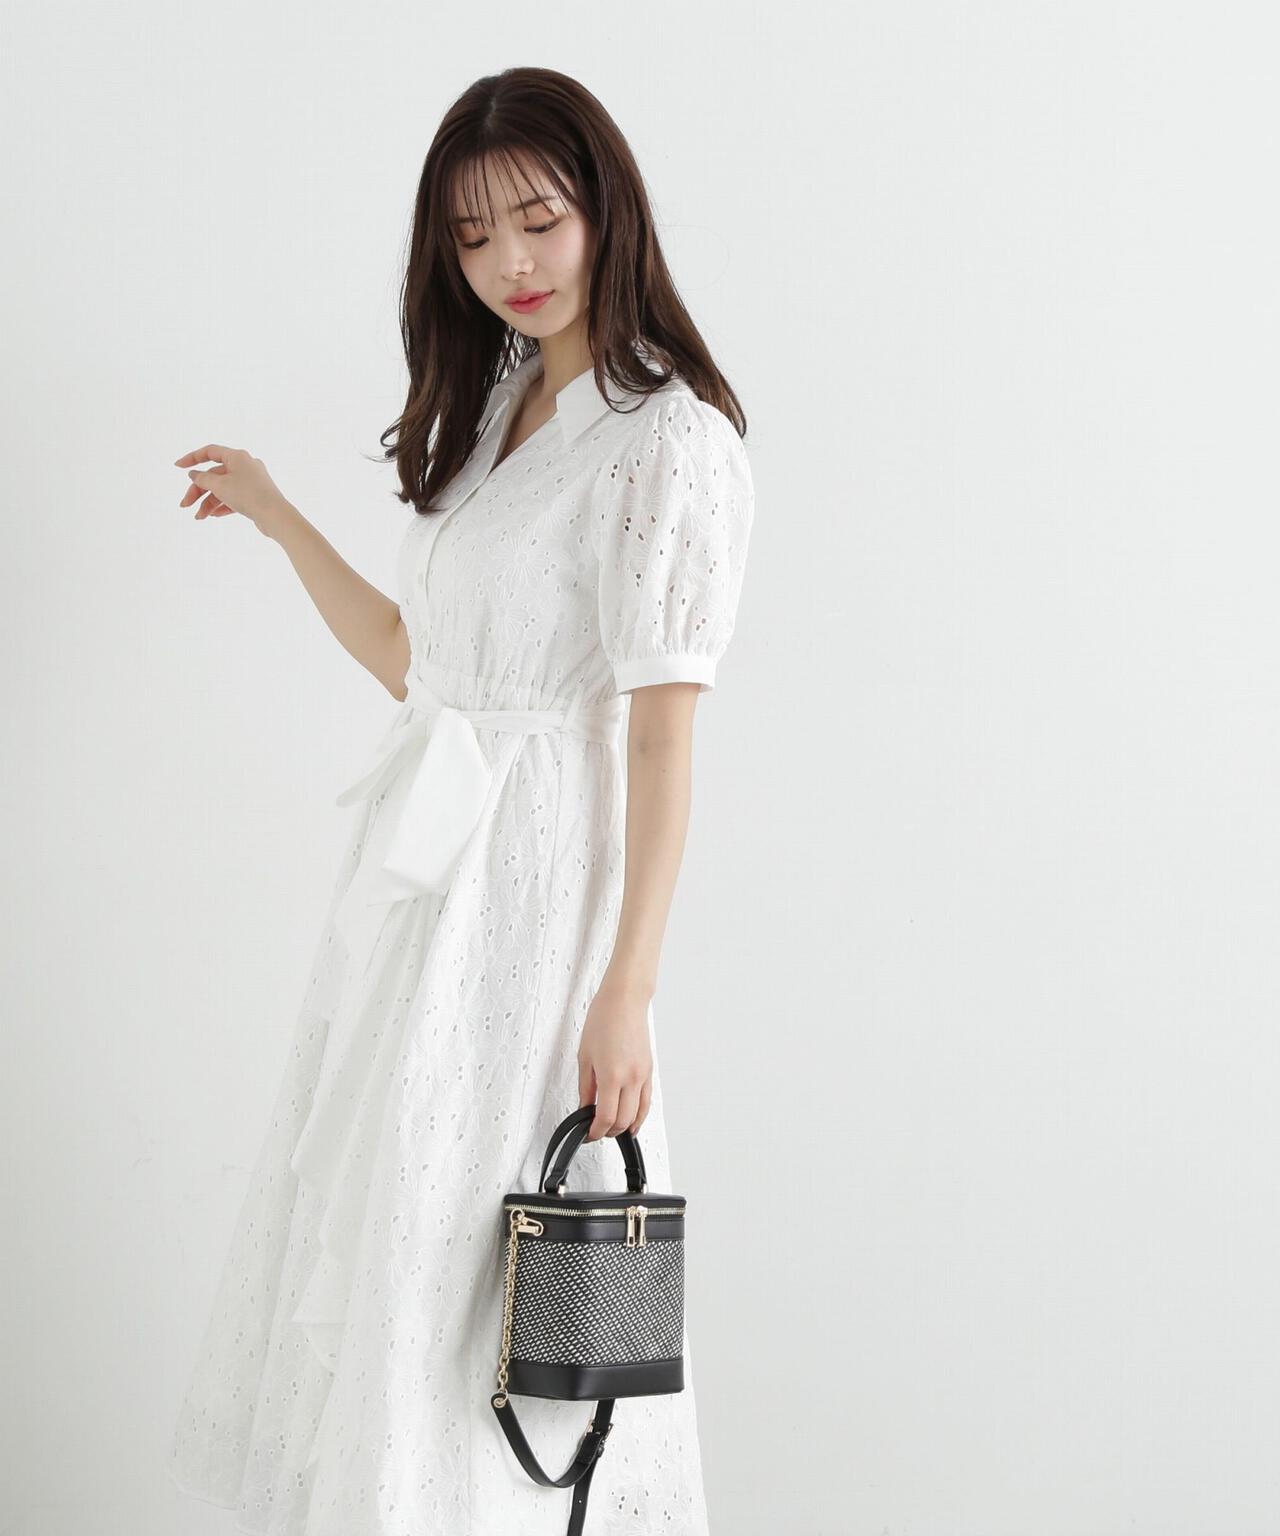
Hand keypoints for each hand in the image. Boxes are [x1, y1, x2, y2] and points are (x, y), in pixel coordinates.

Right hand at [174, 443, 292, 539]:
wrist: (275, 516)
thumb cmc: (249, 495)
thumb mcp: (220, 485)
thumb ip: (203, 478)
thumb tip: (194, 474)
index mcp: (237, 456)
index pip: (210, 452)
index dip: (192, 458)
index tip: (178, 466)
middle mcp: (245, 466)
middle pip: (214, 475)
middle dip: (198, 491)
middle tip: (185, 505)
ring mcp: (251, 482)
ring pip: (223, 489)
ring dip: (208, 503)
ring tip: (199, 517)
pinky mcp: (254, 497)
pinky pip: (233, 499)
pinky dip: (221, 506)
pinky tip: (212, 516)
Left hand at [577, 974, 653, 1141]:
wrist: (625, 1000)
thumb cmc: (604, 1019)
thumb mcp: (585, 1056)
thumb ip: (585, 1087)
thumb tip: (584, 1107)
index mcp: (612, 1075)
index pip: (606, 1117)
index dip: (596, 1132)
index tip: (588, 1133)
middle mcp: (631, 1078)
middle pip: (623, 1121)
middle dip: (609, 1131)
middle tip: (596, 1131)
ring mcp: (643, 1075)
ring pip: (638, 1114)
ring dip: (625, 1126)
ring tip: (612, 1129)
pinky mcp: (649, 1070)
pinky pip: (647, 1101)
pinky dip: (639, 1115)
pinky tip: (632, 1119)